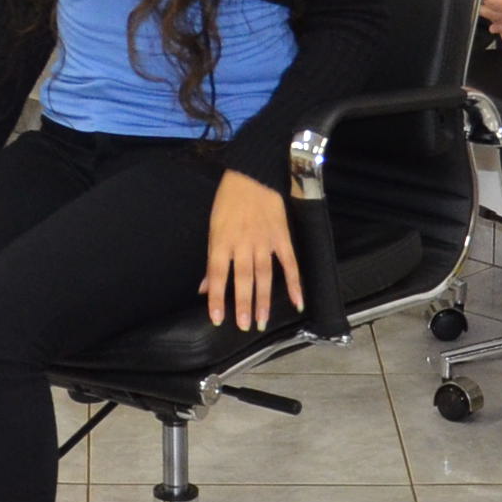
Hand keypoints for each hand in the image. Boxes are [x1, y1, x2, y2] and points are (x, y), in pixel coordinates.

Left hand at [201, 171, 300, 329]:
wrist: (253, 175)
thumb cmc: (228, 201)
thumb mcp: (213, 227)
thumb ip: (211, 260)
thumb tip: (204, 287)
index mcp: (222, 240)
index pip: (218, 274)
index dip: (217, 298)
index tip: (218, 319)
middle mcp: (243, 243)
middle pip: (244, 278)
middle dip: (244, 304)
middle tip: (244, 326)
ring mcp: (265, 241)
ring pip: (265, 275)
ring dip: (264, 299)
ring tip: (262, 321)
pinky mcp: (282, 237)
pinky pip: (290, 263)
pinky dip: (294, 283)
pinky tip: (297, 301)